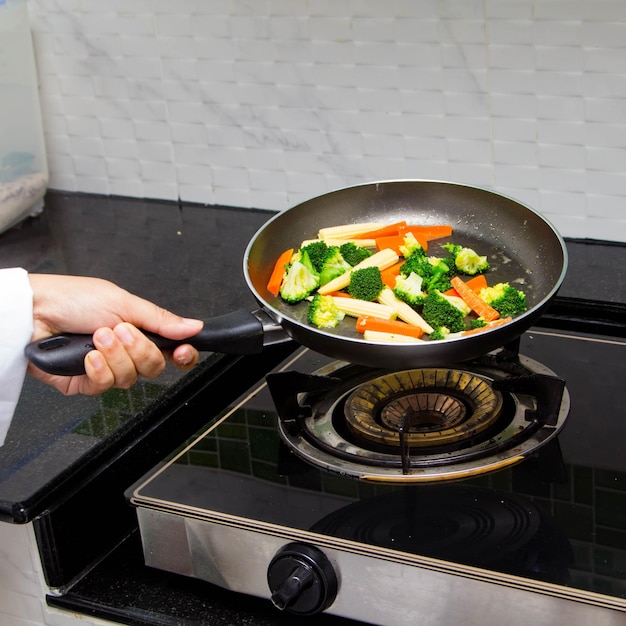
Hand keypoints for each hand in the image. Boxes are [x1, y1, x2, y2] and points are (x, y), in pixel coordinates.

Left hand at [27, 274, 201, 394]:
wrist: (34, 312)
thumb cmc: (74, 299)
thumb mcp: (124, 302)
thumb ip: (161, 320)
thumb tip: (194, 326)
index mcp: (140, 330)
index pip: (172, 351)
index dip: (182, 355)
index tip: (181, 351)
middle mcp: (126, 352)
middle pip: (154, 367)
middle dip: (139, 349)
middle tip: (120, 330)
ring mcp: (106, 368)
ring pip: (130, 379)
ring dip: (115, 356)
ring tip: (97, 337)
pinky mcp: (86, 383)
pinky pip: (105, 386)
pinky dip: (98, 370)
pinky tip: (87, 356)